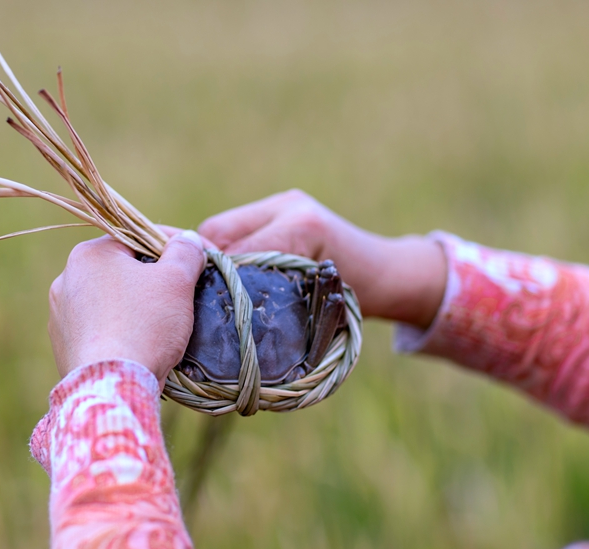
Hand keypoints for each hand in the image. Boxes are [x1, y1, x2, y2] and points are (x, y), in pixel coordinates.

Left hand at [48, 231, 205, 385]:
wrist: (112, 385)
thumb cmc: (145, 324)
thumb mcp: (176, 280)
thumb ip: (185, 251)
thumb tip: (188, 239)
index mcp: (89, 254)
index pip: (139, 237)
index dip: (175, 245)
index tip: (200, 257)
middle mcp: (66, 280)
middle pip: (123, 269)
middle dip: (154, 278)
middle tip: (184, 293)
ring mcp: (60, 316)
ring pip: (110, 301)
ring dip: (136, 306)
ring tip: (163, 325)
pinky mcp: (63, 347)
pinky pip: (100, 330)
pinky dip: (120, 332)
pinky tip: (139, 346)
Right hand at [198, 189, 446, 327]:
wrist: (386, 272)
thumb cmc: (358, 297)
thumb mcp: (316, 306)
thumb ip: (271, 295)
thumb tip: (217, 303)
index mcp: (303, 228)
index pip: (236, 251)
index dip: (217, 278)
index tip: (204, 305)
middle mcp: (289, 207)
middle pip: (218, 232)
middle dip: (207, 265)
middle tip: (202, 297)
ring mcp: (282, 202)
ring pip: (220, 229)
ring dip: (214, 257)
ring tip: (211, 286)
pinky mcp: (277, 206)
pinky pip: (234, 228)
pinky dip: (225, 250)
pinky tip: (223, 273)